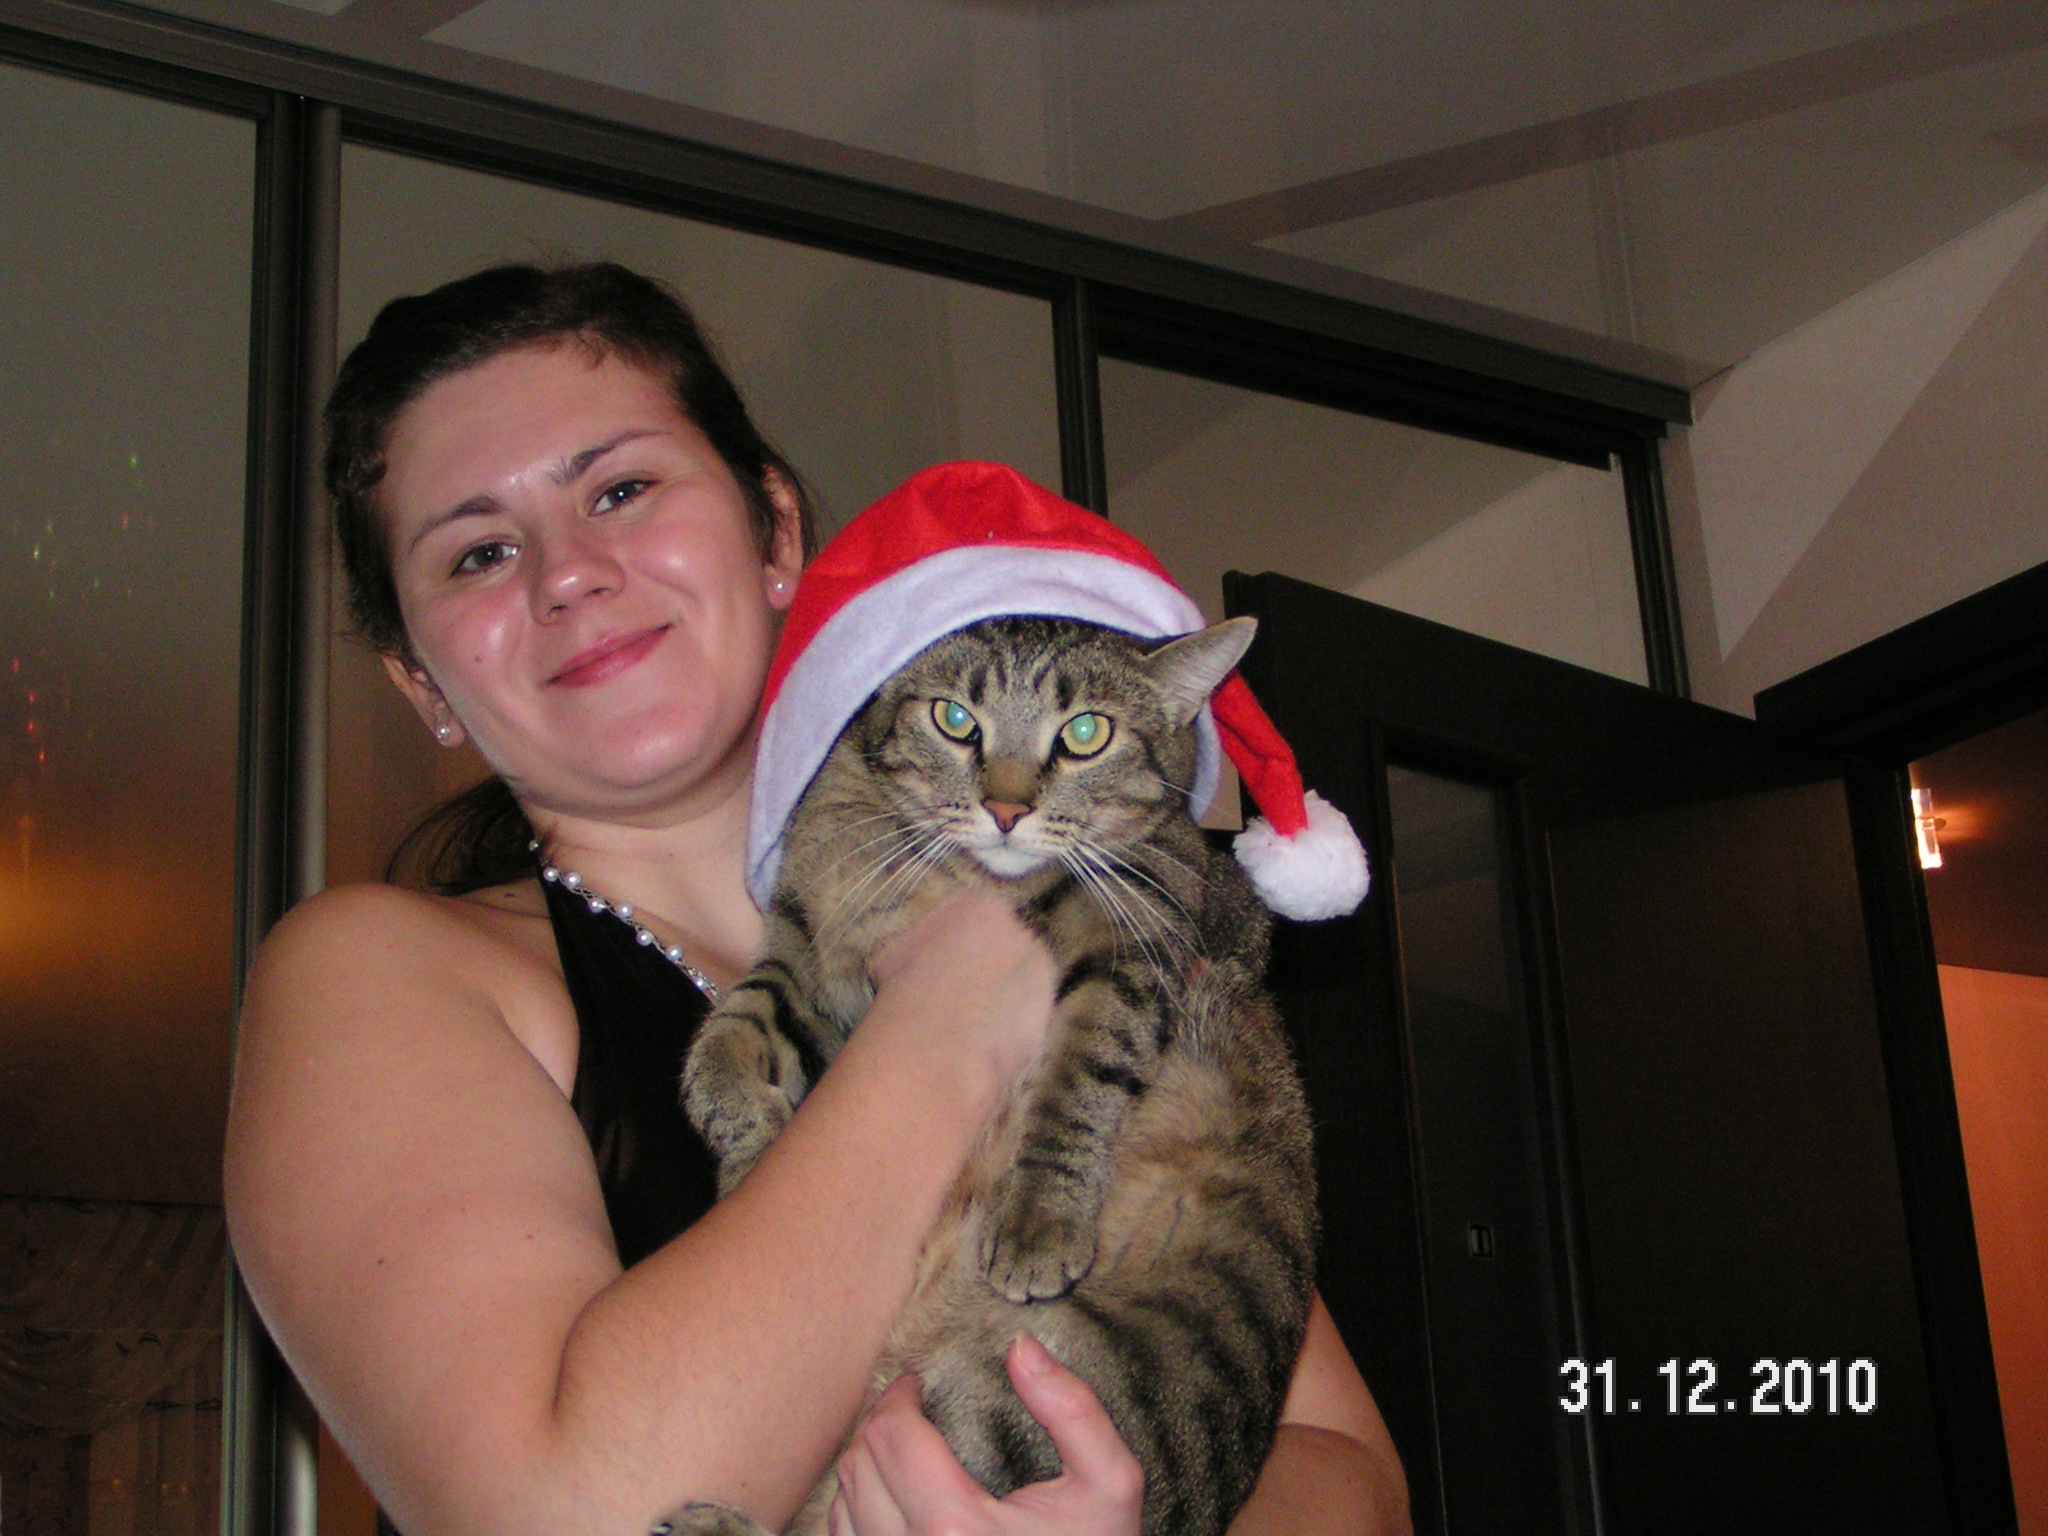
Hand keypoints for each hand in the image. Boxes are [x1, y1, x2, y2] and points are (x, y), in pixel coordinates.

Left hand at [828, 1333, 1142, 1535]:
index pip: (892, 1435)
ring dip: (866, 1464)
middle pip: (860, 1464)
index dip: (900, 1396)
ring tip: (904, 1447)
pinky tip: (895, 1495)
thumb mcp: (1109, 1483)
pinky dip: (859, 1507)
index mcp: (957, 1526)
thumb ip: (1073, 1409)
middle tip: (912, 1408)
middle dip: (882, 1423)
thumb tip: (1021, 1345)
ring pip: (844, 1503)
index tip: (919, 1384)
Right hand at [869, 888, 1056, 1084]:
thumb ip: (920, 945)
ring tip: (970, 1026)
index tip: (942, 966)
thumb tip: (922, 957)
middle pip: (1004, 945)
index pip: (974, 916)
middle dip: (987, 966)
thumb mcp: (894, 953)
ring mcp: (1041, 974)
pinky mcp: (1049, 1014)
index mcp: (982, 906)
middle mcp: (1021, 931)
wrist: (937, 1045)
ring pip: (1021, 982)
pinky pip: (1027, 1020)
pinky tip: (984, 1046)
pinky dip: (1010, 1031)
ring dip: (1002, 998)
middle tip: (959, 995)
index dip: (955, 944)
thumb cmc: (906, 991)